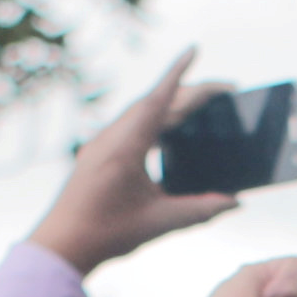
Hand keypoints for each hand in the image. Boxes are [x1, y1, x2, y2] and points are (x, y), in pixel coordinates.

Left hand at [28, 51, 244, 275]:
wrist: (60, 247)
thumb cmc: (105, 234)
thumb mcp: (159, 222)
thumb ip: (201, 210)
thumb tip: (235, 203)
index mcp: (125, 146)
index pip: (158, 100)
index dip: (179, 74)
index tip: (193, 49)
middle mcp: (111, 138)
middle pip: (154, 104)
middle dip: (189, 93)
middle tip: (223, 92)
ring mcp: (101, 145)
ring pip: (141, 114)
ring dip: (171, 107)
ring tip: (201, 109)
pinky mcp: (97, 156)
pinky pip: (130, 128)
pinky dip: (154, 123)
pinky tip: (168, 135)